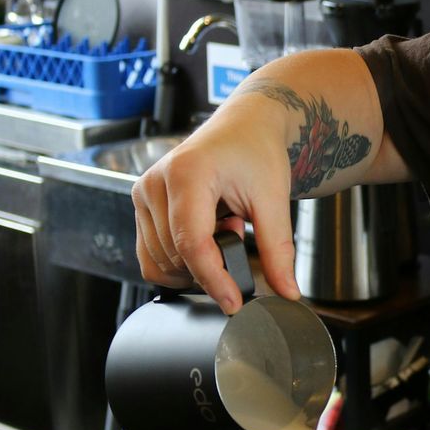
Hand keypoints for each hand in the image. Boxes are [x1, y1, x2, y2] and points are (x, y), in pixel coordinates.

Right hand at [131, 97, 297, 311]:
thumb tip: (287, 291)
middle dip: (210, 264)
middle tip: (238, 230)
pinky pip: (151, 256)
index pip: (191, 243)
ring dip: (195, 261)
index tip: (234, 303)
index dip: (213, 279)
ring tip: (221, 226)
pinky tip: (204, 235)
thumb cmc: (257, 151)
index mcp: (187, 173)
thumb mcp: (274, 198)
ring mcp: (143, 192)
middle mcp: (156, 182)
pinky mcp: (141, 203)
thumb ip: (279, 249)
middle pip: (176, 257)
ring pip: (161, 262)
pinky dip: (178, 261)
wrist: (245, 126)